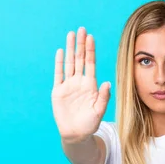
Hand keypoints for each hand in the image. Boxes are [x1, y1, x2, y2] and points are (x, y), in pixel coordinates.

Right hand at [52, 26, 110, 143]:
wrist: (76, 134)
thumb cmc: (90, 124)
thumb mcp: (99, 111)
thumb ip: (103, 97)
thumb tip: (106, 82)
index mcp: (91, 85)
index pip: (90, 63)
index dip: (90, 50)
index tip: (91, 37)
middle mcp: (79, 82)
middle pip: (79, 59)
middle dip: (80, 44)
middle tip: (81, 29)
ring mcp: (68, 85)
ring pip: (69, 63)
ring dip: (69, 49)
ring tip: (71, 35)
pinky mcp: (58, 91)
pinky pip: (58, 74)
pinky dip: (59, 63)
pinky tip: (60, 52)